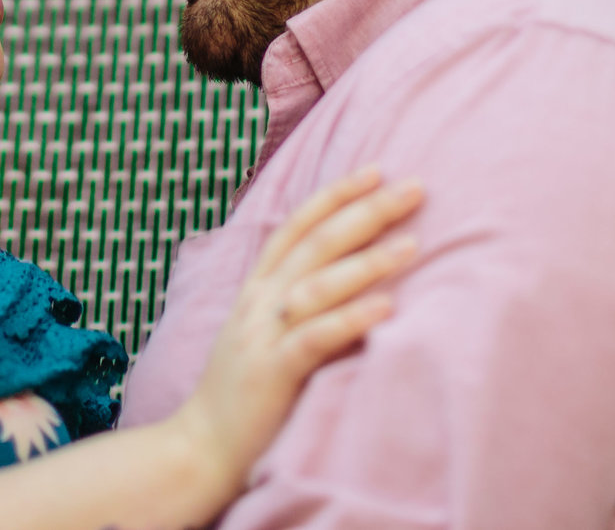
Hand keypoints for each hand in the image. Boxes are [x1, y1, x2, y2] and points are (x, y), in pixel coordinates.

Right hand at [161, 168, 422, 509]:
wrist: (201, 446)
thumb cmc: (244, 391)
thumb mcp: (264, 332)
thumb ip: (295, 301)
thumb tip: (349, 274)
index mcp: (256, 288)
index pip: (296, 226)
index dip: (335, 194)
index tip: (376, 169)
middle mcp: (258, 302)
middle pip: (316, 243)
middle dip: (366, 212)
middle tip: (413, 188)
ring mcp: (262, 335)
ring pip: (318, 285)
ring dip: (367, 261)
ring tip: (412, 244)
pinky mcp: (272, 373)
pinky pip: (314, 338)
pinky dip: (351, 318)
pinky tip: (385, 306)